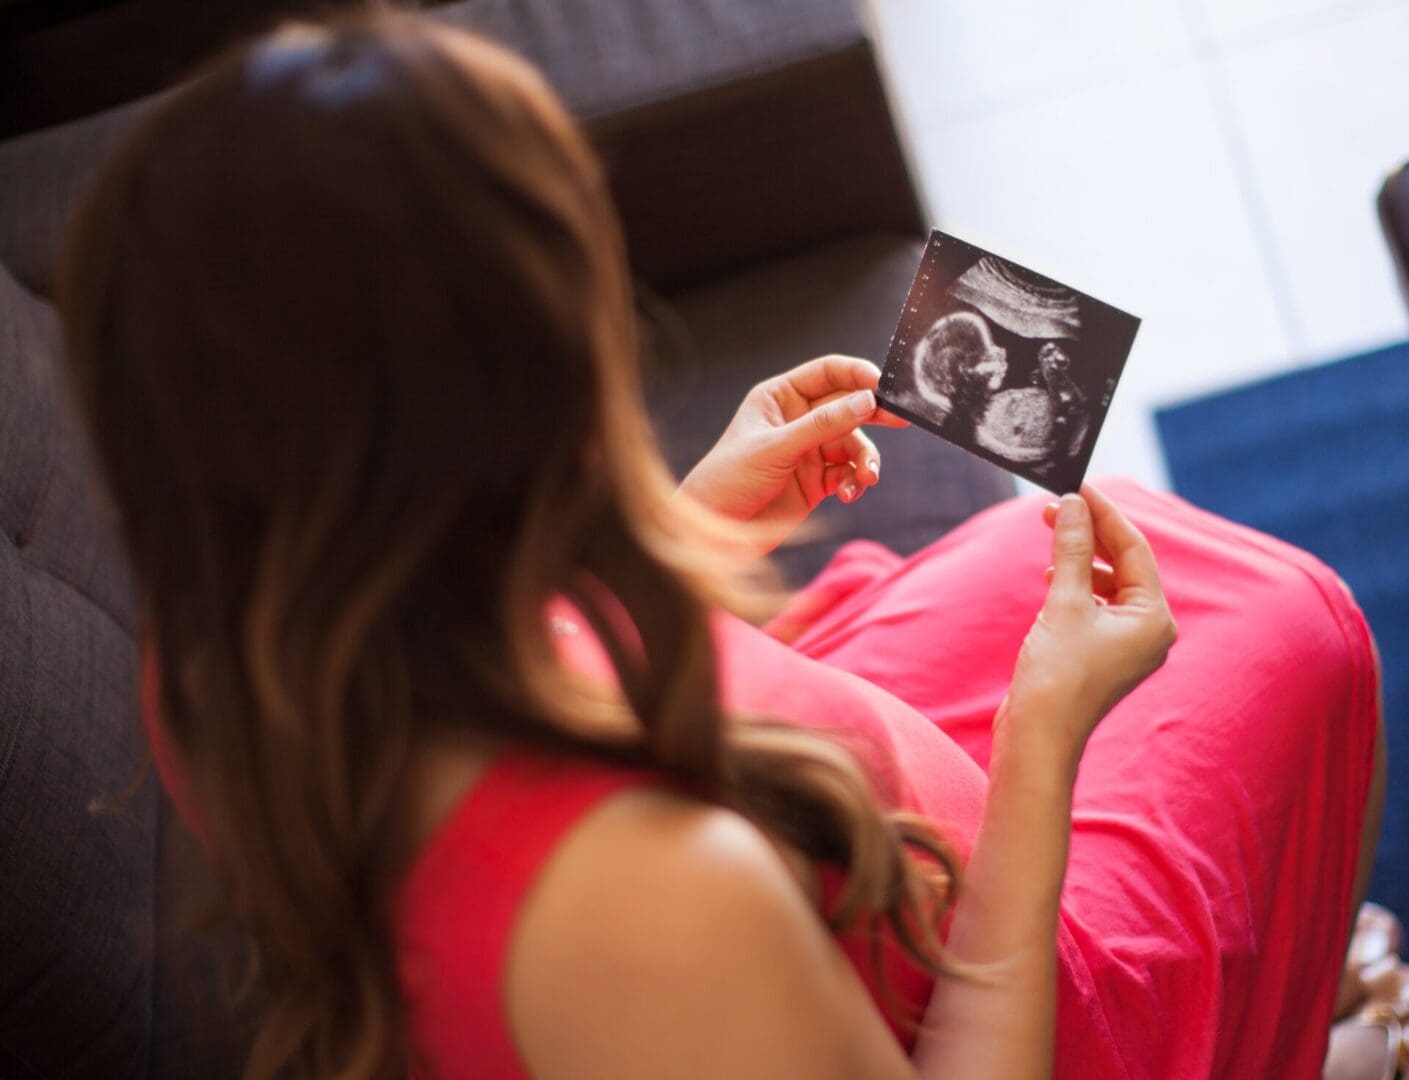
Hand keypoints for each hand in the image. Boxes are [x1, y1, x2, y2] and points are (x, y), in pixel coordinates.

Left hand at [675, 355, 905, 553]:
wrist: (713, 532)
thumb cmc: (728, 479)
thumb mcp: (775, 448)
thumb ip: (822, 425)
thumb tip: (866, 401)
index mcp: (779, 397)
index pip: (827, 373)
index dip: (857, 375)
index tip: (883, 385)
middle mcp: (797, 420)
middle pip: (848, 406)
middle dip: (873, 414)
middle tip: (901, 419)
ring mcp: (808, 451)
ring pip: (853, 444)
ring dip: (864, 460)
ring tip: (865, 478)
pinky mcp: (816, 481)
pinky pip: (848, 474)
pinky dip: (854, 482)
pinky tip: (848, 494)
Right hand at [998, 485, 1176, 769]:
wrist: (1039, 735)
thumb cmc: (1057, 676)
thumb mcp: (1064, 602)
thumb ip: (1072, 549)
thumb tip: (1074, 506)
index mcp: (1154, 618)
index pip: (1134, 548)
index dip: (1104, 513)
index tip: (1077, 486)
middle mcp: (1150, 630)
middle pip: (1125, 563)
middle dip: (1091, 533)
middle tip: (1055, 507)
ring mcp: (1128, 644)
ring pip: (1110, 583)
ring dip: (1082, 557)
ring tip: (1053, 537)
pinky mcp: (1103, 653)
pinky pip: (1097, 604)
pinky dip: (1077, 584)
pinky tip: (1053, 578)